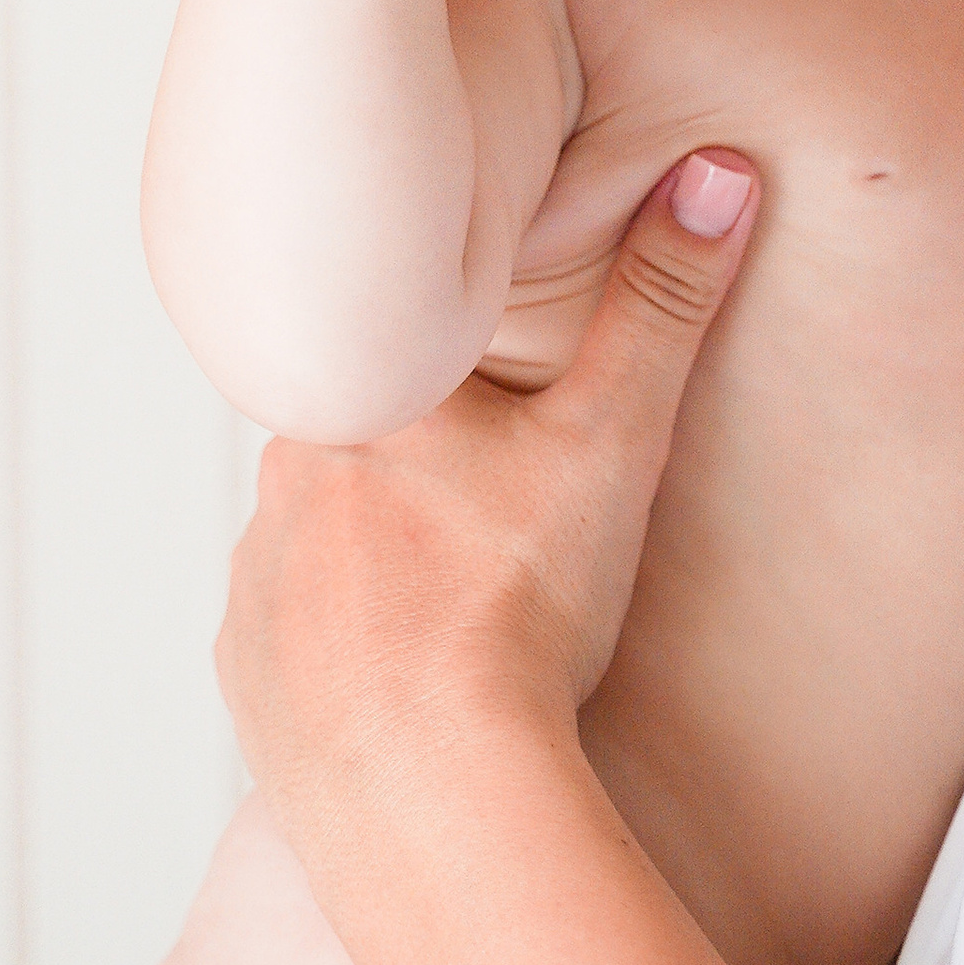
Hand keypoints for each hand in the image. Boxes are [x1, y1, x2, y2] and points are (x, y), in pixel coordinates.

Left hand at [216, 149, 760, 865]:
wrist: (434, 794)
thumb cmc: (518, 613)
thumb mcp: (611, 440)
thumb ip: (659, 305)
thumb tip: (716, 170)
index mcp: (360, 400)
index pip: (402, 346)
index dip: (462, 368)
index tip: (509, 405)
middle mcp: (282, 478)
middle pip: (366, 444)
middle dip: (431, 471)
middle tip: (510, 520)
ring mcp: (253, 585)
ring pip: (325, 542)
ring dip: (386, 564)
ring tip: (472, 613)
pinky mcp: (247, 681)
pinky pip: (297, 643)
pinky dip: (351, 654)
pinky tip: (416, 685)